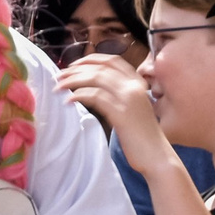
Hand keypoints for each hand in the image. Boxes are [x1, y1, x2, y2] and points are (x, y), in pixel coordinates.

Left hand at [60, 54, 172, 172]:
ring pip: (96, 79)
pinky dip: (78, 96)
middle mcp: (134, 87)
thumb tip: (89, 86)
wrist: (156, 155)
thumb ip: (117, 94)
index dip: (90, 59)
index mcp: (138, 83)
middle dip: (75, 70)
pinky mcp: (121, 114)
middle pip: (100, 68)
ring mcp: (129, 99)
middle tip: (59, 76)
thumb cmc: (141, 134)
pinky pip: (95, 97)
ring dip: (72, 81)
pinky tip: (68, 102)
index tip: (73, 65)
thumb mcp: (132, 107)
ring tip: (58, 87)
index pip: (112, 60)